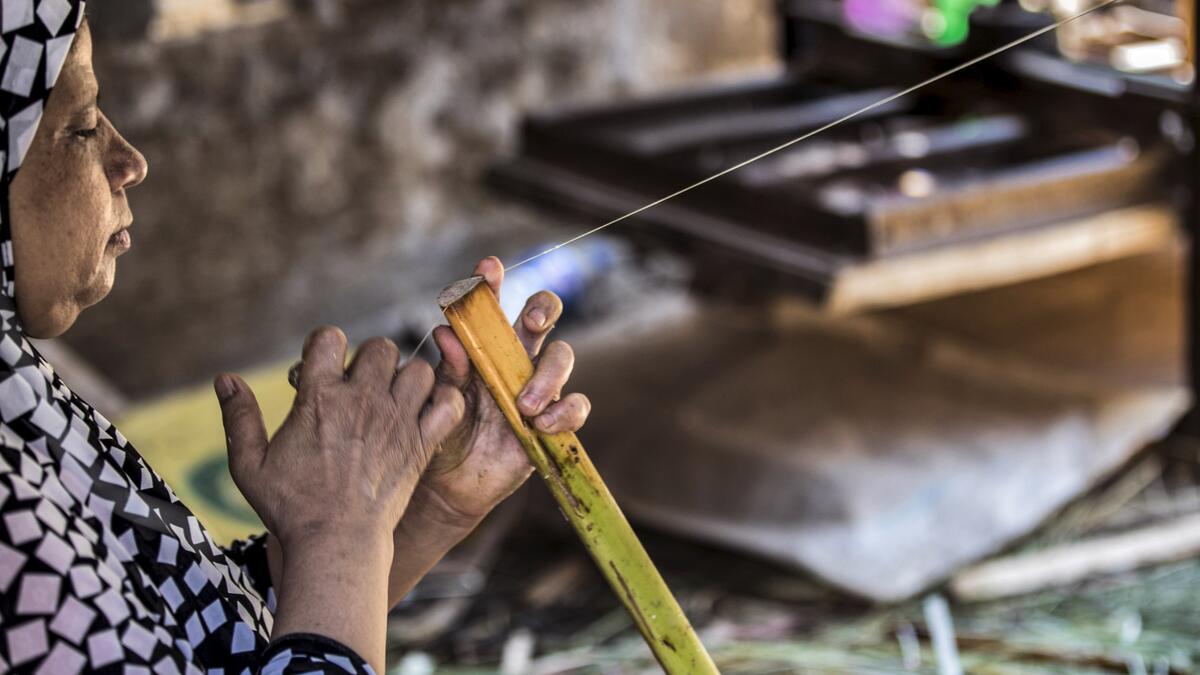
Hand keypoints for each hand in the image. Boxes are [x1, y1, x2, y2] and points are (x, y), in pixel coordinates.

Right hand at [216, 326, 463, 667]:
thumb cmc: (290, 507)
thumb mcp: (249, 465)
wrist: (336, 542)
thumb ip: (238, 418)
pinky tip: (428, 415)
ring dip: (409, 381)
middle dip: (372, 361)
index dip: (326, 346)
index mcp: (319, 396)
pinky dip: (445, 403)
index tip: (323, 368)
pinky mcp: (422, 442)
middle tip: (364, 388)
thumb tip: (224, 379)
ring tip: (396, 403)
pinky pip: (449, 403)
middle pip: (382, 347)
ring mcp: (397, 419)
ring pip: (420, 370)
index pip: (330, 337)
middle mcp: (362, 400)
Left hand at [421, 256, 590, 525]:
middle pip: (542, 315)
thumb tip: (445, 332)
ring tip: (523, 404)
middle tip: (531, 321)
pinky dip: (563, 411)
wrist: (448, 485)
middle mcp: (514, 358)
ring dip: (547, 375)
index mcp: (482, 346)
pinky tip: (540, 424)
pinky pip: (575, 406)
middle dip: (542, 308)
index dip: (492, 282)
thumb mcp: (439, 401)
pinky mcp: (555, 420)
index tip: (488, 268)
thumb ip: (447, 370)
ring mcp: (538, 386)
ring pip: (562, 356)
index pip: (490, 305)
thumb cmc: (441, 433)